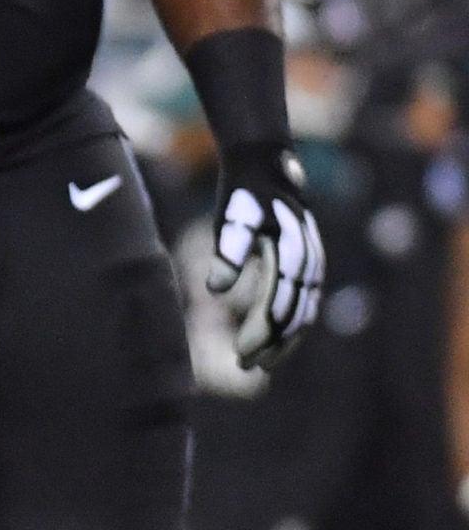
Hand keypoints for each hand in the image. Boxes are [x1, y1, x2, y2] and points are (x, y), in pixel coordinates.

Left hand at [207, 145, 323, 369]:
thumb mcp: (231, 218)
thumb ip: (229, 252)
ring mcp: (313, 261)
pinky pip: (306, 299)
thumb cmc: (243, 193)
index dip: (261, 334)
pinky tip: (279, 338)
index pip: (279, 306)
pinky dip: (295, 321)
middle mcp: (308, 261)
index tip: (241, 355)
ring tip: (261, 363)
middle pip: (293, 314)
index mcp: (291, 253)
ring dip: (285, 339)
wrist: (266, 163)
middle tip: (246, 366)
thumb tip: (216, 289)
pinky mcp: (309, 261)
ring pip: (304, 311)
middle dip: (271, 343)